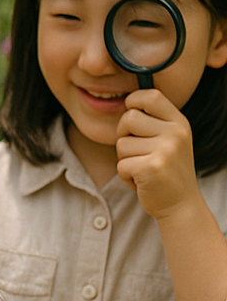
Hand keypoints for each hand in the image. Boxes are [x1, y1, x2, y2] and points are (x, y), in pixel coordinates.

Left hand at [117, 90, 199, 219]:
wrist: (181, 204)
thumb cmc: (167, 170)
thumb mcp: (170, 139)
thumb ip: (153, 121)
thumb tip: (125, 99)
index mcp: (179, 123)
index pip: (151, 96)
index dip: (133, 101)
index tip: (131, 113)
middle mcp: (175, 133)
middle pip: (128, 118)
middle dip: (124, 135)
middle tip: (138, 152)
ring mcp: (165, 150)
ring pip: (121, 144)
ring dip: (125, 159)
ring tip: (143, 168)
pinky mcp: (151, 167)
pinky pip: (120, 164)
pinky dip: (125, 175)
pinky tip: (142, 180)